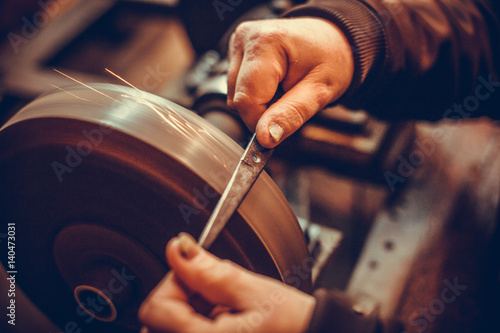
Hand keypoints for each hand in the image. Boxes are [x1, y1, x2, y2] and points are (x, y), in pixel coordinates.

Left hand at [138, 233, 315, 332]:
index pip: (154, 308)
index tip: (201, 277)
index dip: (175, 284)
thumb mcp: (251, 290)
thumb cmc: (289, 323)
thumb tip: (178, 248)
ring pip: (169, 325)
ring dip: (190, 309)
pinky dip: (197, 320)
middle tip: (217, 294)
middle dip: (183, 297)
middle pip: (157, 319)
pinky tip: (223, 317)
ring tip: (224, 308)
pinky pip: (184, 332)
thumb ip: (208, 271)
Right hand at [227, 18, 353, 147]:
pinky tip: (273, 82)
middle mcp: (246, 37)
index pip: (247, 100)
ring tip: (284, 88)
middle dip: (263, 110)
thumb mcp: (320, 91)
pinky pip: (237, 88)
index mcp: (266, 42)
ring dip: (259, 102)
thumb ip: (292, 114)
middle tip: (291, 98)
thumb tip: (265, 137)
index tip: (284, 123)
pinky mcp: (236, 52)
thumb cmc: (330, 60)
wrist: (332, 41)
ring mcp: (238, 43)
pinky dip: (255, 93)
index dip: (262, 120)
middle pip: (238, 99)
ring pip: (235, 96)